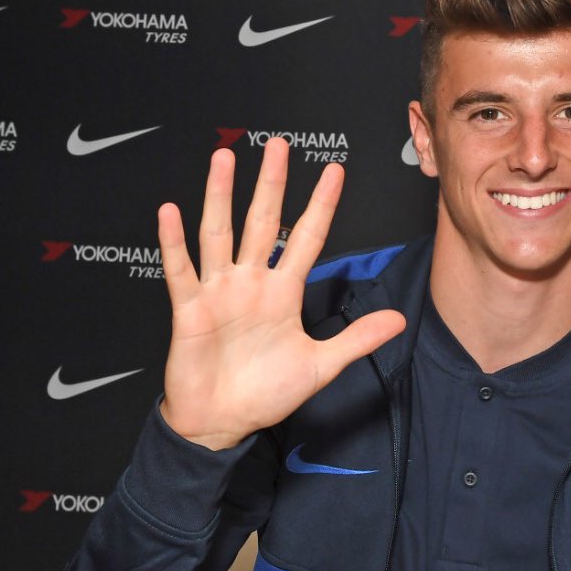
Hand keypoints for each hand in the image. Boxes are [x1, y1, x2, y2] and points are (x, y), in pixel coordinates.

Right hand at [156, 138, 405, 450]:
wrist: (221, 424)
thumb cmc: (266, 394)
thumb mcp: (320, 365)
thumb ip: (356, 338)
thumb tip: (399, 320)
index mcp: (284, 292)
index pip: (307, 237)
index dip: (321, 205)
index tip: (335, 171)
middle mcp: (252, 282)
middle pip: (262, 222)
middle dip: (272, 184)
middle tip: (278, 146)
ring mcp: (219, 291)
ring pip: (220, 233)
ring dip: (220, 196)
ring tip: (224, 159)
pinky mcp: (189, 309)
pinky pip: (181, 270)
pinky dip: (174, 242)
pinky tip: (171, 211)